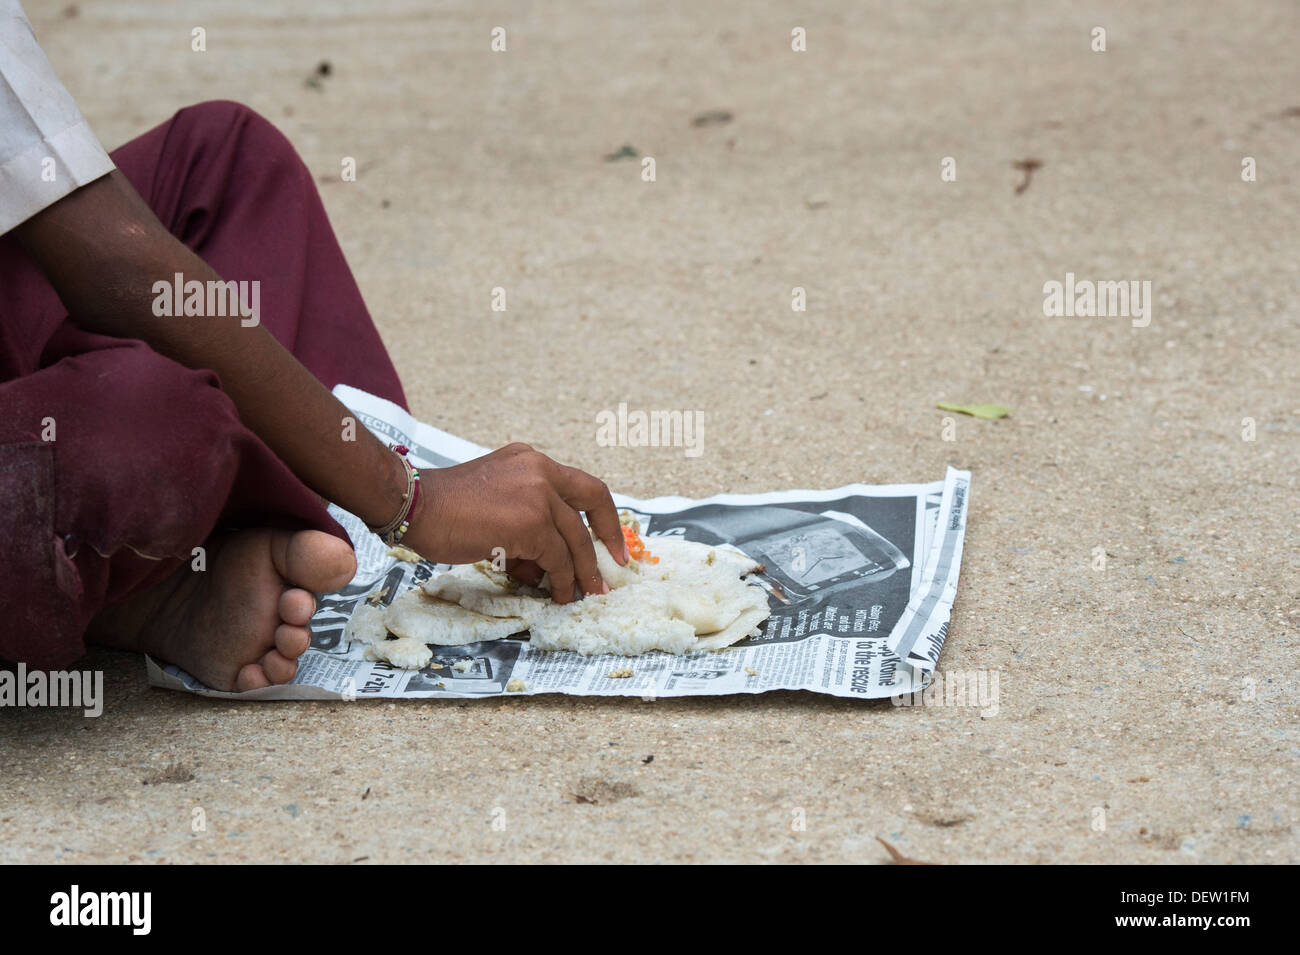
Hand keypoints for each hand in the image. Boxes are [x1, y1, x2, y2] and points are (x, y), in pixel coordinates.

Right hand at [404, 443, 627, 602]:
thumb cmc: (442, 508)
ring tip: (584, 593)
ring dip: (583, 571)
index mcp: (531, 461)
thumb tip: (543, 564)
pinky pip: (558, 559)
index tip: (609, 538)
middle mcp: (540, 470)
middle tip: (616, 566)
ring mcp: (538, 494)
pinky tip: (559, 595)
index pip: (580, 484)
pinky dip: (562, 581)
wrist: (413, 505)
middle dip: (609, 538)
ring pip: (576, 539)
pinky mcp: (531, 523)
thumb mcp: (493, 501)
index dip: (601, 513)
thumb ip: (524, 521)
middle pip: (592, 502)